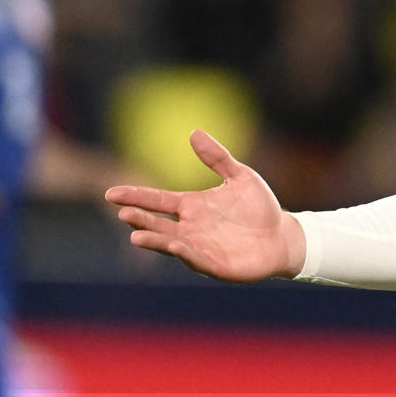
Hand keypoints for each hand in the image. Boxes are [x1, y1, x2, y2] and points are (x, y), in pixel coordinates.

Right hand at [105, 130, 305, 282]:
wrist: (283, 236)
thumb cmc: (260, 208)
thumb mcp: (240, 176)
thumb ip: (217, 157)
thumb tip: (194, 132)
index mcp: (192, 206)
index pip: (158, 200)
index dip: (136, 197)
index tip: (111, 193)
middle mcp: (190, 228)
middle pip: (157, 224)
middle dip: (140, 219)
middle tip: (123, 213)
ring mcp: (199, 247)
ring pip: (169, 244)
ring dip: (154, 240)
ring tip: (136, 236)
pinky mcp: (213, 264)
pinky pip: (194, 258)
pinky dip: (184, 253)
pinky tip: (175, 245)